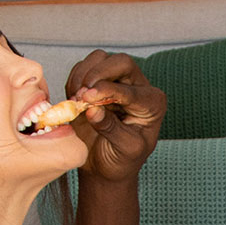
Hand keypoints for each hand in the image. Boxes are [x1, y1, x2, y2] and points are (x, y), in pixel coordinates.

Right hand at [65, 50, 165, 182]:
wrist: (106, 166)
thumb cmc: (122, 160)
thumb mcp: (125, 150)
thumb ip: (111, 129)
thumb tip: (92, 110)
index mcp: (152, 103)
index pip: (131, 88)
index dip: (108, 91)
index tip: (87, 97)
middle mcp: (137, 87)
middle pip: (121, 62)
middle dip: (97, 74)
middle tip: (81, 94)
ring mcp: (117, 81)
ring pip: (101, 59)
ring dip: (83, 76)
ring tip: (76, 100)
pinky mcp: (97, 81)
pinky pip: (83, 67)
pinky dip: (74, 79)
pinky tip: (73, 99)